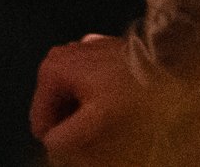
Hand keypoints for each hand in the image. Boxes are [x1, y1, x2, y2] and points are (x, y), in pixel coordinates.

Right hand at [30, 34, 151, 162]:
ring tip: (101, 124)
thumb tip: (52, 145)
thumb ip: (68, 136)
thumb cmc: (128, 88)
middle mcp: (59, 56)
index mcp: (52, 70)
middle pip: (54, 104)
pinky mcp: (94, 50)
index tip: (71, 150)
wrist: (160, 62)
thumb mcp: (96, 119)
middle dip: (68, 123)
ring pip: (69, 92)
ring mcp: (77, 50)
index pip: (39, 117)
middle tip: (89, 139)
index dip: (54, 138)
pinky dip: (91, 94)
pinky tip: (108, 103)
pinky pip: (83, 79)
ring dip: (80, 111)